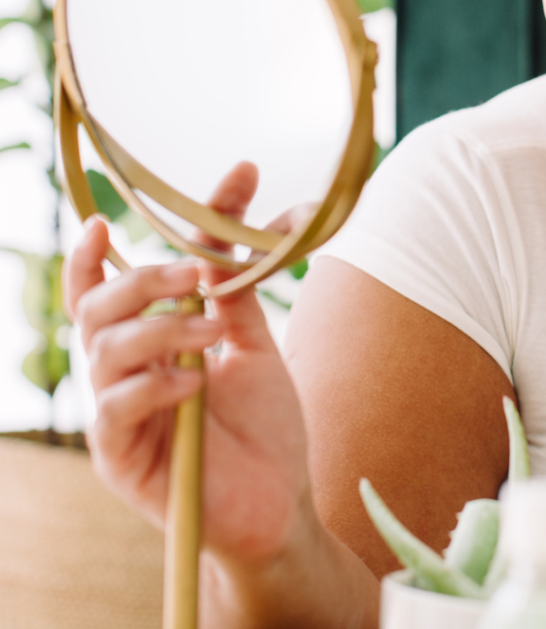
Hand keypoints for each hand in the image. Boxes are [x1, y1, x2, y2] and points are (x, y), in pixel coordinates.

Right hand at [63, 162, 311, 564]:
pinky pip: (114, 410)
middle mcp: (125, 374)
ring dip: (160, 329)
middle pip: (96, 309)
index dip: (93, 256)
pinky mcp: (121, 459)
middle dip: (141, 280)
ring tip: (211, 333)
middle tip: (192, 273)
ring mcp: (119, 416)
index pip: (105, 290)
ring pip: (103, 350)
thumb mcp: (254, 344)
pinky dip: (154, 386)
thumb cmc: (265, 425)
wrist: (281, 499)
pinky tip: (195, 386)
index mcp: (150, 345)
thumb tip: (226, 226)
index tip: (105, 218)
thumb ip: (233, 293)